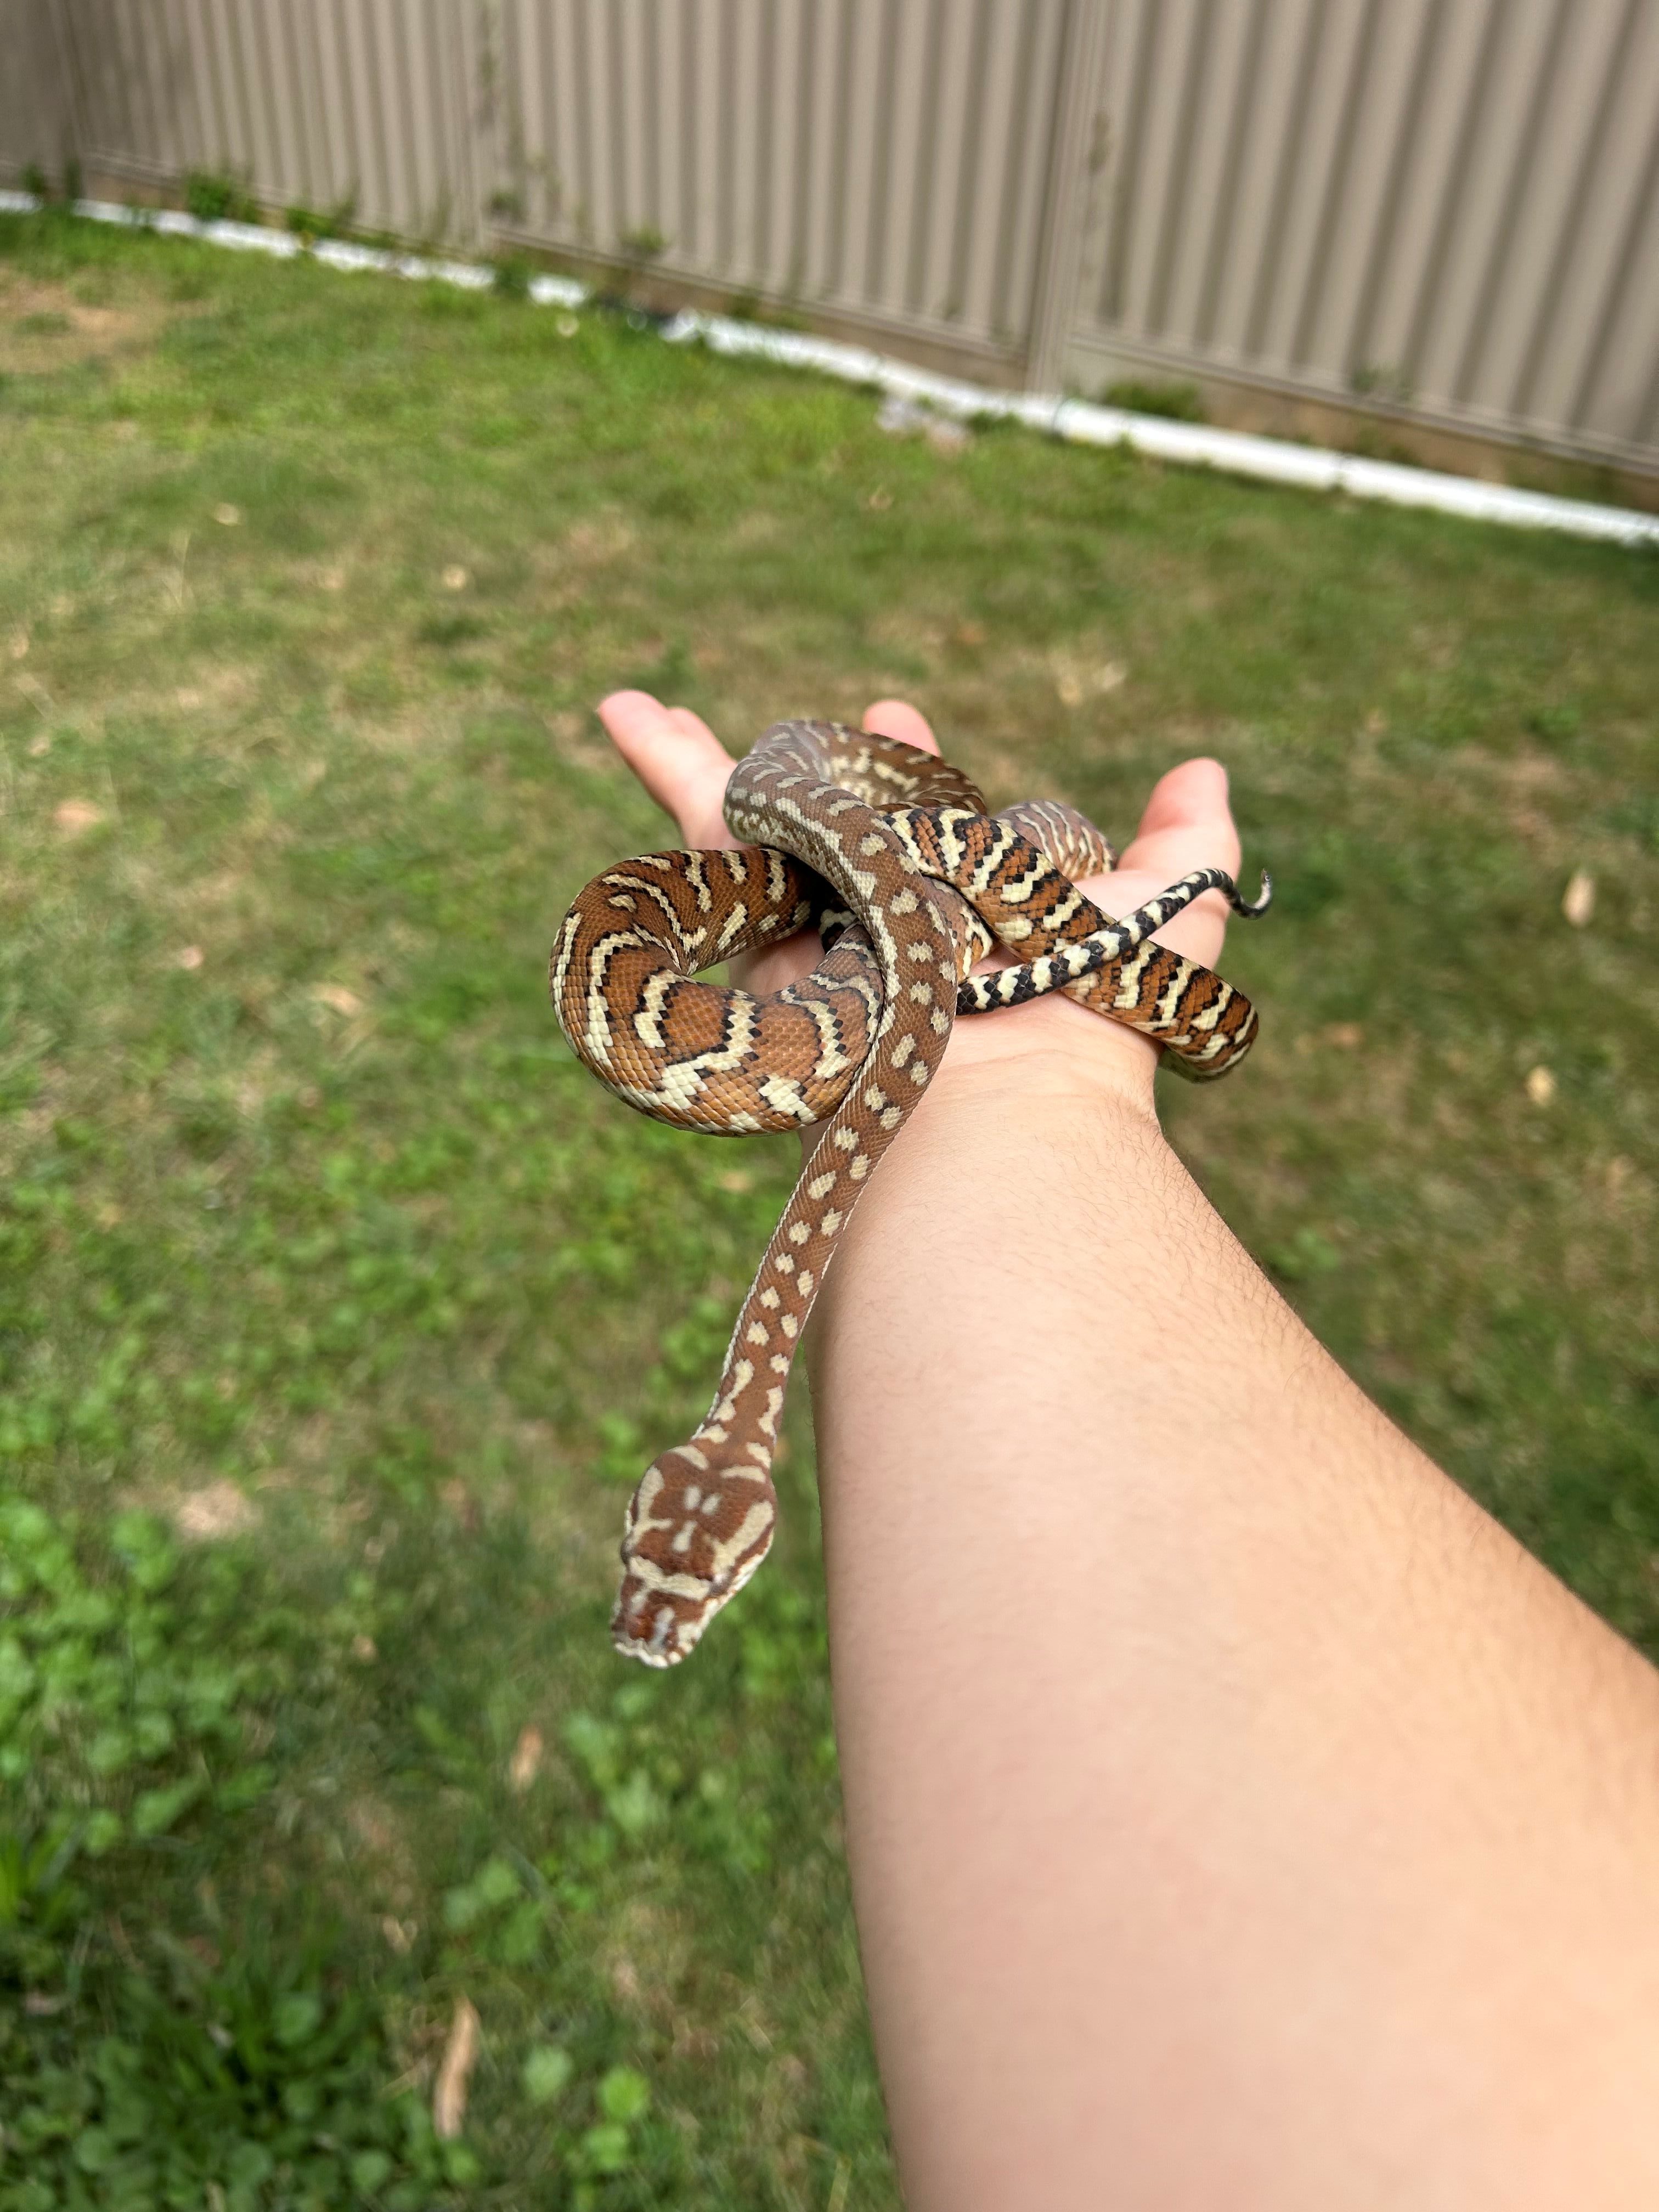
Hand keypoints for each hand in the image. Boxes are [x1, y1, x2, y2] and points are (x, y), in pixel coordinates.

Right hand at [595, 689, 1246, 1114]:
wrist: (1006, 1089)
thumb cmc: (1091, 1011)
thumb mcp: (1166, 914)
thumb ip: (1189, 845)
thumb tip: (1205, 770)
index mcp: (954, 911)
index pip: (917, 830)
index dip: (907, 767)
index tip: (895, 715)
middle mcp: (875, 922)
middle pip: (821, 828)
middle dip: (798, 767)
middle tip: (781, 721)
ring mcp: (811, 926)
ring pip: (743, 826)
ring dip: (690, 758)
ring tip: (629, 704)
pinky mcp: (759, 928)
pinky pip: (702, 842)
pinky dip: (660, 770)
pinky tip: (621, 710)